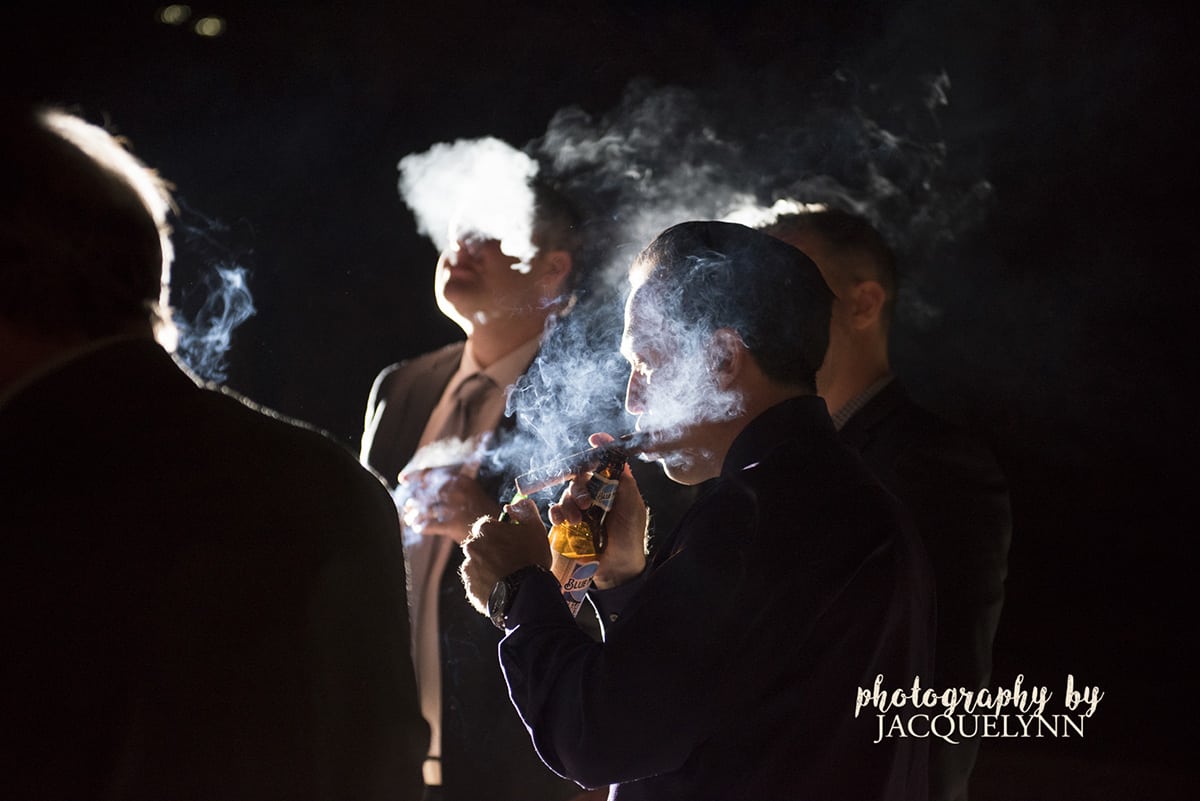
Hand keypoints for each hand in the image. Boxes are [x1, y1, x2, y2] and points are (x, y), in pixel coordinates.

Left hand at [396, 468, 499, 543]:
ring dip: (414, 514)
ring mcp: (455, 508)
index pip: (432, 474)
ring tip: (409, 518)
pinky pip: (429, 525)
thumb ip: (450, 485)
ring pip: (425, 509)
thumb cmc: (480, 510)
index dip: (415, 476)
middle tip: (408, 506)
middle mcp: (457, 491)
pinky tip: (418, 528)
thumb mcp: (469, 490)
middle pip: (425, 492)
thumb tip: (423, 481)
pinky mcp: (453, 525)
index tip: (403, 479)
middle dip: (414, 500)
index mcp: (461, 480)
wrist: (498, 529)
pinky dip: (421, 526)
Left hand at [460, 498, 552, 614]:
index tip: (512, 543)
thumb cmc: (531, 559)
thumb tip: (516, 503)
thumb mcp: (535, 528)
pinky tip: (503, 589)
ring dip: (489, 568)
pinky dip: (487, 585)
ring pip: (478, 565)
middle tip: (511, 561)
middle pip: (481, 545)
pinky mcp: (471, 588)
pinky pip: (478, 584)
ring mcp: (469, 568)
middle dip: (492, 551)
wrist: (526, 594)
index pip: (488, 526)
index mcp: (485, 529)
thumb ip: (525, 510)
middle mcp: (472, 546)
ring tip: (508, 577)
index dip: (501, 533)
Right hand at [549, 433, 647, 588]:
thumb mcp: (632, 508)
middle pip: (580, 476)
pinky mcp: (568, 523)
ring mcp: (581, 508)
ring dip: (569, 503)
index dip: (600, 448)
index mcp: (613, 486)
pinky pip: (556, 511)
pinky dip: (555, 512)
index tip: (594, 439)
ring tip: (578, 520)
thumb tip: (620, 460)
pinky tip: (560, 520)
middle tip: (586, 504)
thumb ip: (625, 485)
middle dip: (579, 486)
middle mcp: (596, 493)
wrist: (618, 568)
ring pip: (567, 493)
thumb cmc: (630, 537)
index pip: (605, 461)